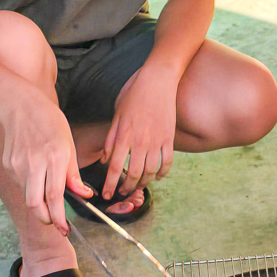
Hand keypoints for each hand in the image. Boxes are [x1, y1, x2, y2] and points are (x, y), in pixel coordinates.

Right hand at [0, 90, 90, 235]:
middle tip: (55, 222)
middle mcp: (34, 163)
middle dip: (45, 219)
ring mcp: (18, 165)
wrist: (21, 106)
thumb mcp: (69, 146)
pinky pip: (21, 185)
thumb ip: (74, 174)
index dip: (59, 218)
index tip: (64, 229)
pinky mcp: (8, 165)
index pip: (55, 197)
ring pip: (27, 196)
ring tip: (48, 197)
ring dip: (39, 203)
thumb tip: (84, 195)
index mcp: (54, 157)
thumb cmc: (51, 124)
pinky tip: (36, 176)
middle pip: (35, 205)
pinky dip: (31, 188)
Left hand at [101, 70, 176, 199]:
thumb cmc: (134, 94)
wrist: (157, 81)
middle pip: (134, 174)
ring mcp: (156, 141)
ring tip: (139, 186)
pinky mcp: (169, 138)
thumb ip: (111, 139)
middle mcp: (140, 142)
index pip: (115, 168)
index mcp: (124, 136)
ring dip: (145, 182)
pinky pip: (167, 162)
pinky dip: (163, 173)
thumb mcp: (117, 115)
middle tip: (123, 193)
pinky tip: (158, 177)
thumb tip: (106, 160)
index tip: (108, 195)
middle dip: (127, 188)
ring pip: (151, 171)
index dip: (111, 185)